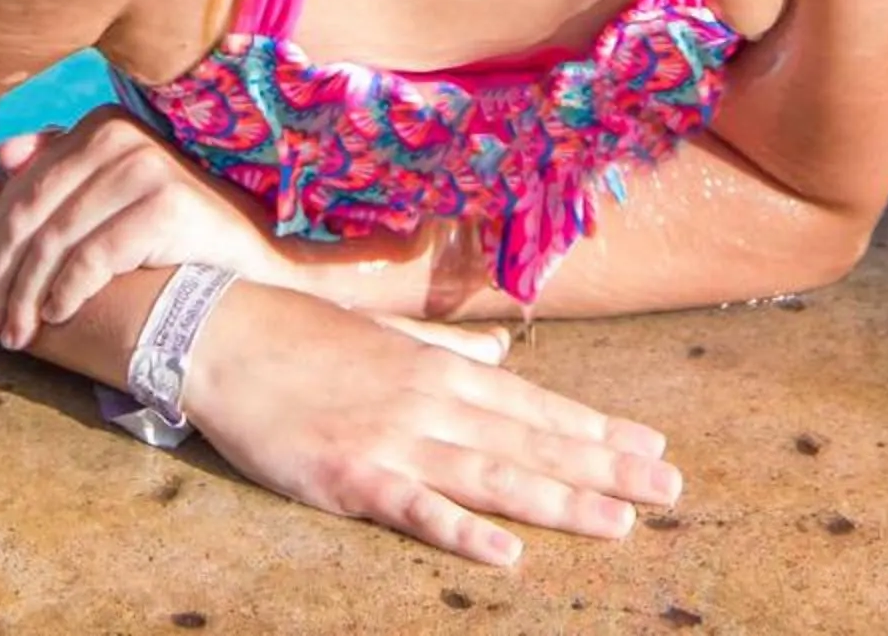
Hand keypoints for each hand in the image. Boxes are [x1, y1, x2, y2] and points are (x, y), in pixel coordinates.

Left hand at [0, 106, 292, 347]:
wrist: (258, 253)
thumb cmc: (179, 227)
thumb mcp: (118, 191)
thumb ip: (65, 168)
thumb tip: (2, 155)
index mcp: (99, 124)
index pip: (21, 188)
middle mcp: (117, 135)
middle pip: (31, 215)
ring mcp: (143, 166)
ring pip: (54, 242)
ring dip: (24, 296)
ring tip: (13, 333)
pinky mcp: (164, 204)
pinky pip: (92, 259)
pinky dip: (66, 293)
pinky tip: (56, 318)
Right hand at [181, 281, 681, 566]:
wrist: (218, 335)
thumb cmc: (300, 333)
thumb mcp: (385, 334)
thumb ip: (448, 346)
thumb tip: (503, 352)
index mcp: (439, 371)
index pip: (536, 406)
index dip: (598, 430)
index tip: (653, 447)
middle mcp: (429, 403)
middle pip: (532, 442)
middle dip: (605, 469)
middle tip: (669, 490)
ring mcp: (392, 440)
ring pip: (491, 477)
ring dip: (558, 502)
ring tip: (618, 525)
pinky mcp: (349, 477)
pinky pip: (415, 509)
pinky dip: (461, 531)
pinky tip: (505, 553)